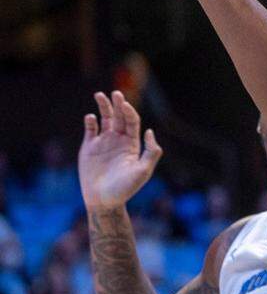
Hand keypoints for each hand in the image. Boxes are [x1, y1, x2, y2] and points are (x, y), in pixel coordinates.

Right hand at [79, 90, 161, 210]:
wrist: (104, 200)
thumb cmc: (125, 188)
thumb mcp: (143, 171)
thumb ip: (151, 152)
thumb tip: (150, 131)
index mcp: (132, 145)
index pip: (132, 122)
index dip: (129, 112)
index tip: (125, 105)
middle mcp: (118, 141)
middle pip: (119, 117)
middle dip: (118, 104)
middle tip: (116, 93)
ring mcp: (103, 143)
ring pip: (104, 120)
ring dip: (103, 107)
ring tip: (100, 95)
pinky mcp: (89, 148)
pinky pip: (90, 130)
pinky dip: (90, 122)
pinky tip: (91, 117)